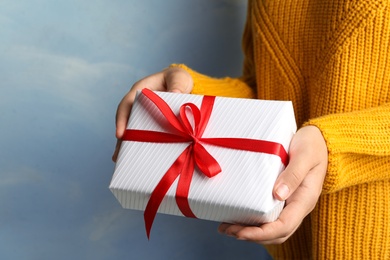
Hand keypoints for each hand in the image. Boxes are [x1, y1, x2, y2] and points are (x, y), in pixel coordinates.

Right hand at [112, 67, 193, 161]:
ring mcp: (145, 115)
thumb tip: (176, 94)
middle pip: (127, 122)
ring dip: (129, 146)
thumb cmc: (179, 79)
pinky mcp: (153, 124)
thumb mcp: (180, 78)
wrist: (184, 84)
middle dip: (122, 139)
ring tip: (122, 162)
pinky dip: (143, 146)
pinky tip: (141, 160)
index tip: (120, 134)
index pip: (128, 104)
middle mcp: (139, 105)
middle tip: (118, 156)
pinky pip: (146, 135)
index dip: (122, 119)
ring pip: (134, 131)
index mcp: (142, 90)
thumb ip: (177, 84)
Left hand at [218, 125, 327, 243]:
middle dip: (252, 236)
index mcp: (305, 199)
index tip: (241, 233)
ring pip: (272, 228)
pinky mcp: (283, 198)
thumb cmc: (312, 146)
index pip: (283, 226)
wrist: (319, 141)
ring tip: (228, 228)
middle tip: (228, 230)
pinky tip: (237, 216)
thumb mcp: (305, 156)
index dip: (262, 233)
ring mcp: (290, 204)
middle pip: (276, 233)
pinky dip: (253, 221)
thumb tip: (278, 194)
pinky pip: (269, 216)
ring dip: (251, 232)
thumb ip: (294, 174)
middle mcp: (297, 206)